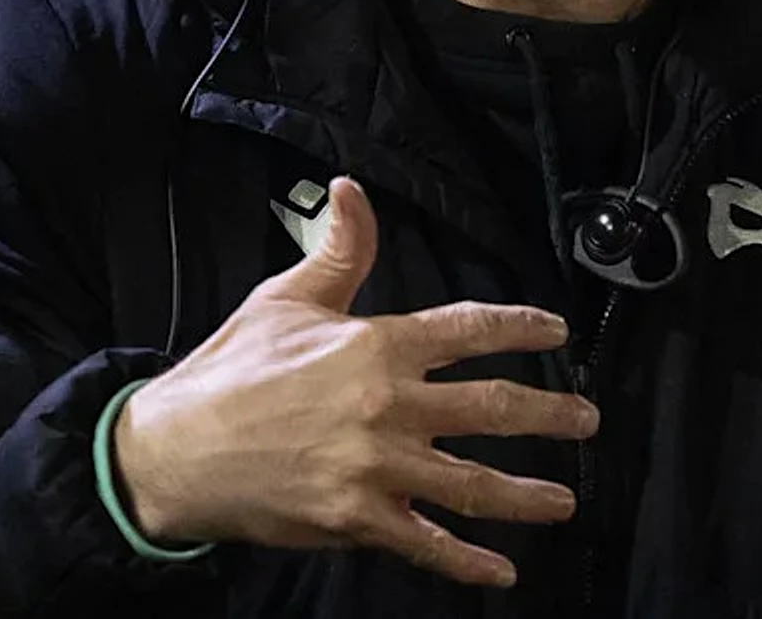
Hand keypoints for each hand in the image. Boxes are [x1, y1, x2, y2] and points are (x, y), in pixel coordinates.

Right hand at [113, 177, 596, 587]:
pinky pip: (426, 543)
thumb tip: (351, 190)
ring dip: (526, 494)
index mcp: (377, 345)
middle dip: (550, 415)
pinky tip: (501, 572)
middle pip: (492, 409)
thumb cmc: (230, 371)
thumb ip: (338, 250)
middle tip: (587, 421)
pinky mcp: (356, 519)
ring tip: (565, 500)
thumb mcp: (285, 299)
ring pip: (473, 483)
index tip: (556, 332)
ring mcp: (377, 467)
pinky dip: (467, 561)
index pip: (469, 329)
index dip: (521, 328)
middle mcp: (389, 405)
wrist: (175, 451)